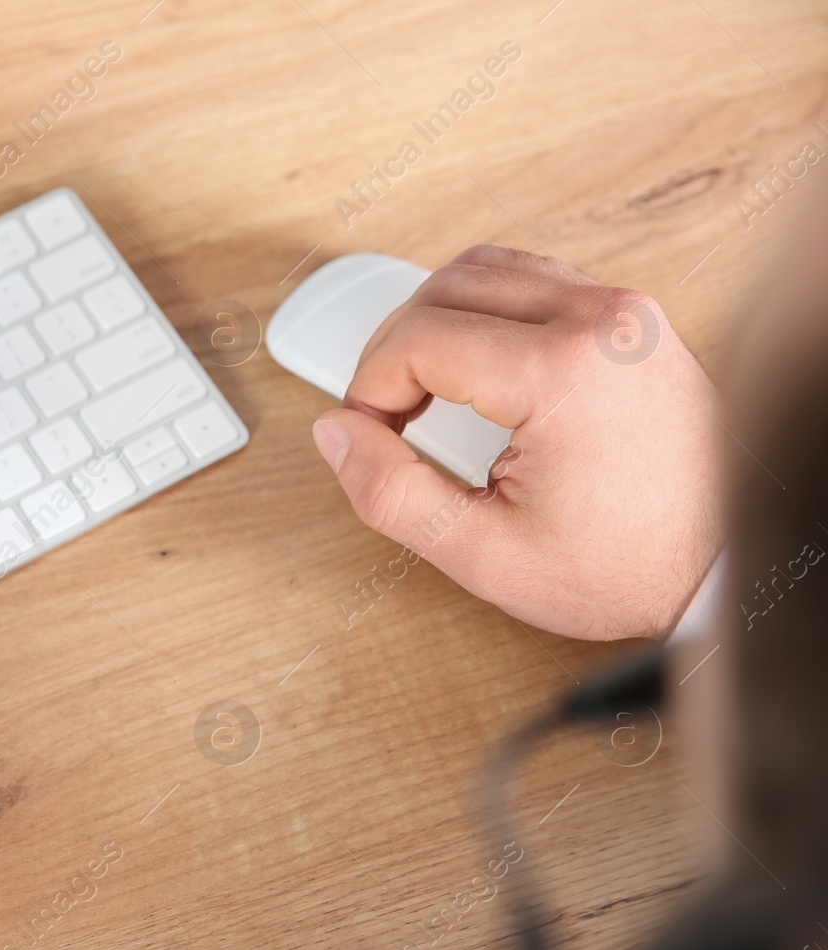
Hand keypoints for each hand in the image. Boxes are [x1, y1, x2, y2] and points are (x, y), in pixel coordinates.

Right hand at [311, 245, 722, 639]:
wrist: (725, 565)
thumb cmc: (628, 566)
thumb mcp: (485, 552)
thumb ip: (390, 493)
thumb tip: (337, 434)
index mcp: (562, 370)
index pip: (417, 337)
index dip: (368, 387)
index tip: (367, 435)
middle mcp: (599, 320)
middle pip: (443, 289)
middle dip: (392, 350)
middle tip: (384, 417)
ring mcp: (623, 311)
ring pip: (486, 270)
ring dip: (435, 321)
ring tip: (423, 389)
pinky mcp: (633, 318)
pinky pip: (533, 280)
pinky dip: (485, 312)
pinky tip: (474, 369)